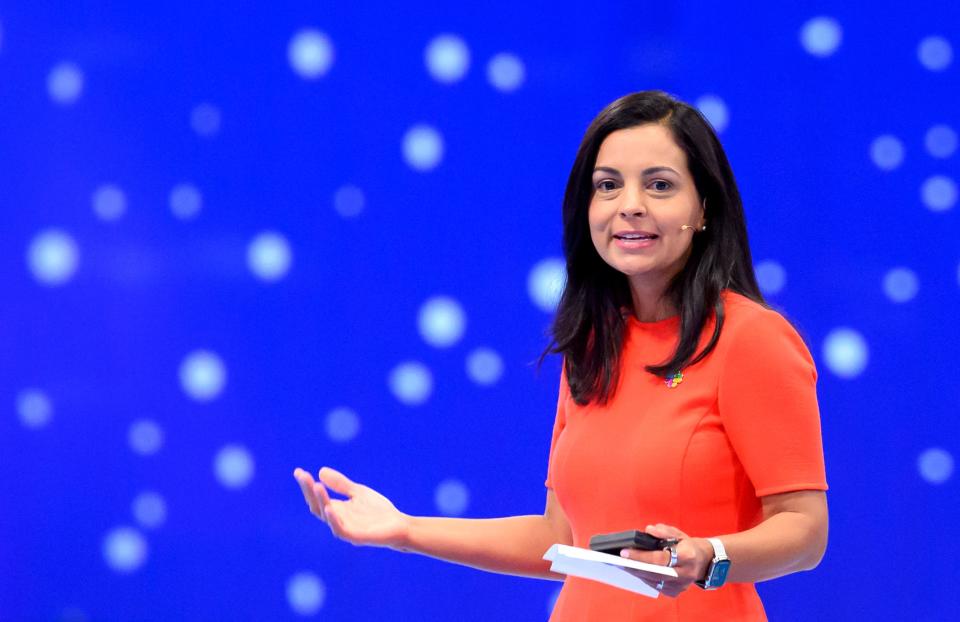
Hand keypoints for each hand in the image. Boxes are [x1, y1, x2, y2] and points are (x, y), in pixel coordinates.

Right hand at [293, 467, 410, 549]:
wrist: (399, 526)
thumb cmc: (378, 511)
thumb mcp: (358, 492)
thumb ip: (341, 484)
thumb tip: (320, 471)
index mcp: (336, 509)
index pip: (316, 498)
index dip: (307, 486)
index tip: (298, 471)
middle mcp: (337, 520)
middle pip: (317, 506)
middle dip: (309, 491)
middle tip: (303, 476)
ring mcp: (345, 529)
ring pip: (327, 516)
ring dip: (321, 501)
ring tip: (316, 485)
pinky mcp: (355, 538)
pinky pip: (340, 530)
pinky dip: (333, 519)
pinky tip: (329, 507)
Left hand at [618, 523, 712, 597]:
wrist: (706, 562)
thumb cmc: (689, 545)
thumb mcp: (678, 533)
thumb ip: (663, 531)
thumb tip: (647, 530)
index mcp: (686, 556)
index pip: (659, 558)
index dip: (640, 556)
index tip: (624, 552)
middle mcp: (684, 574)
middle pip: (653, 573)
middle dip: (634, 566)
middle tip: (617, 560)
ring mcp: (680, 586)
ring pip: (652, 581)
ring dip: (636, 572)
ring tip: (622, 563)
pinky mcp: (675, 592)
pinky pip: (655, 586)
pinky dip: (644, 577)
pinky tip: (634, 570)